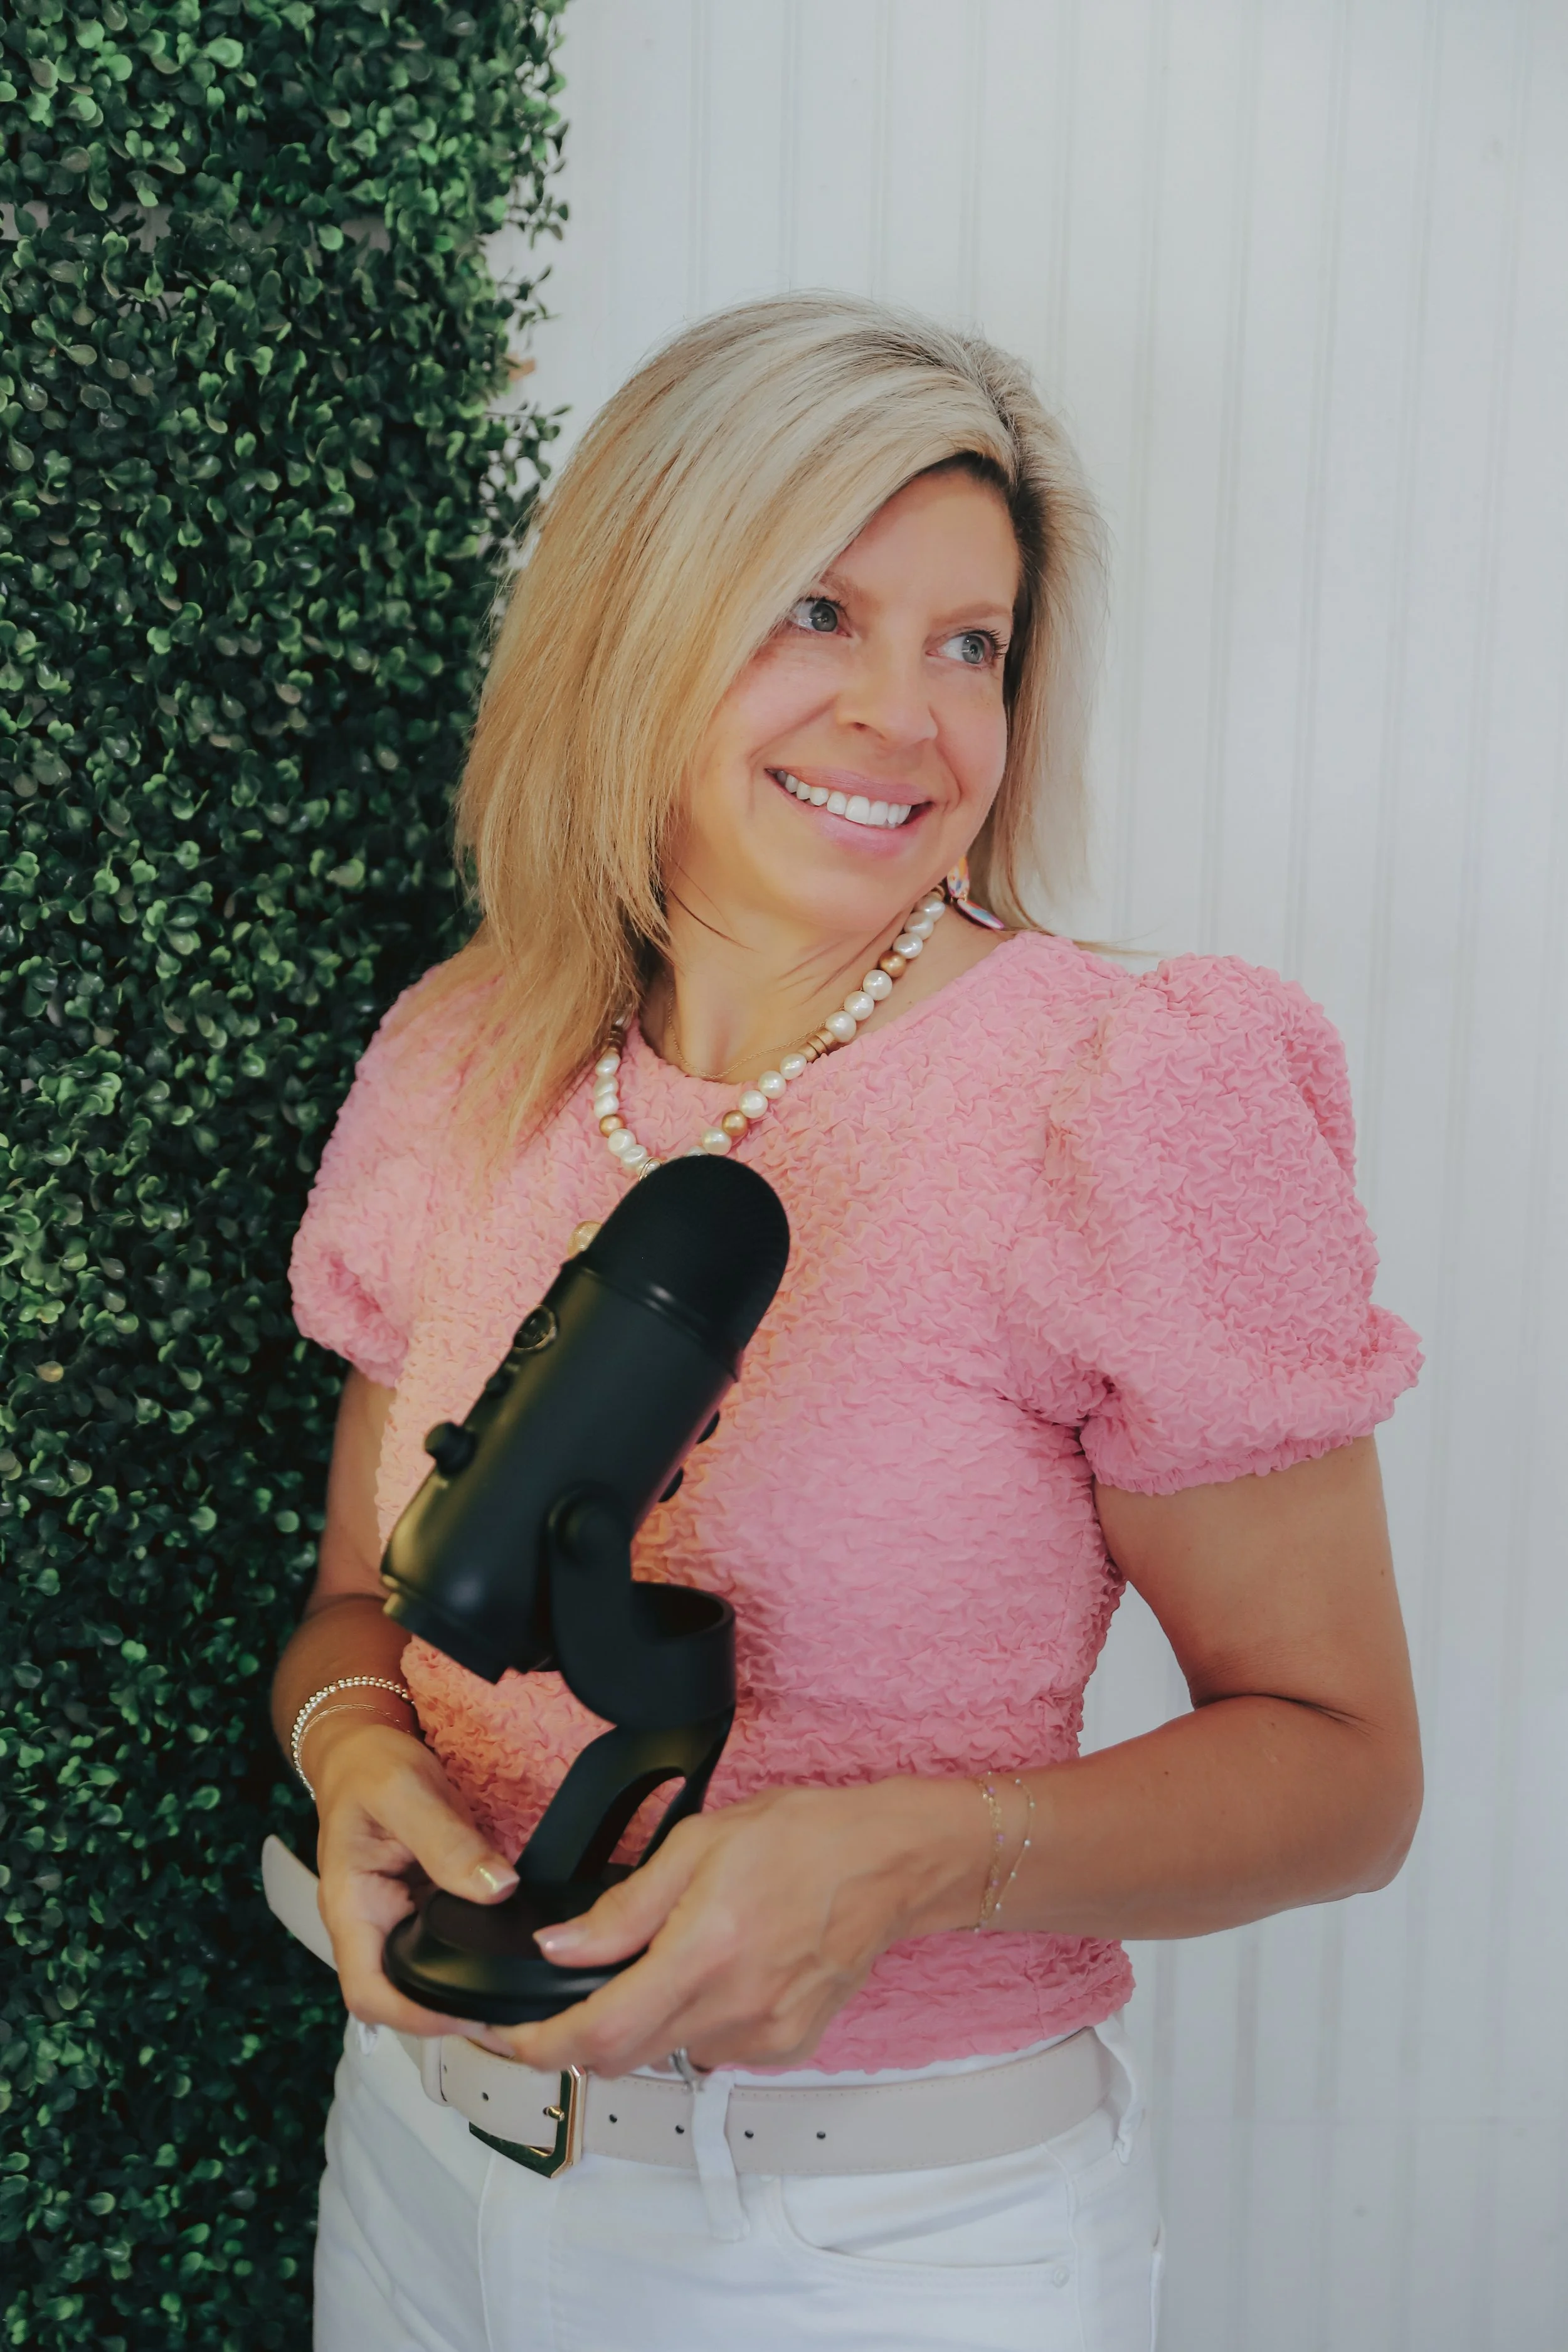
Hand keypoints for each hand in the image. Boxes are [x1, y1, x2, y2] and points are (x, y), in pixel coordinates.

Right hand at [310, 1715, 520, 2043]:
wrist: (364, 1748)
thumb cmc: (370, 1767)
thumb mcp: (406, 1792)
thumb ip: (448, 1842)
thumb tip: (498, 1888)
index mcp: (351, 1909)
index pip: (369, 1993)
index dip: (417, 2017)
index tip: (471, 2015)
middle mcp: (371, 1925)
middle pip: (400, 1997)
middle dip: (449, 2016)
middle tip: (511, 2016)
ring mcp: (396, 1918)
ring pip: (425, 1975)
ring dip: (465, 1990)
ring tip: (519, 1998)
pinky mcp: (421, 1905)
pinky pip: (445, 1943)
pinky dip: (474, 1955)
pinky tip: (510, 1955)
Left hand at [484, 1775, 985, 2077]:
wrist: (889, 1863)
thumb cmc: (802, 1839)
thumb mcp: (698, 1845)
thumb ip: (625, 1907)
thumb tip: (560, 1947)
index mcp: (702, 1955)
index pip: (596, 2034)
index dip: (536, 2047)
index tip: (502, 2037)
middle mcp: (732, 2009)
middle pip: (621, 2058)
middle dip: (581, 2034)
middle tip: (571, 1991)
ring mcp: (764, 2036)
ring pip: (668, 2051)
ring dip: (646, 2021)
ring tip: (673, 1956)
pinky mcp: (787, 2046)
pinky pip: (715, 2048)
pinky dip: (697, 2020)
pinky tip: (720, 1970)